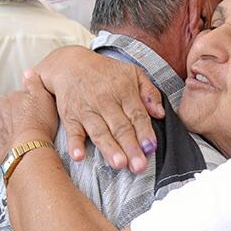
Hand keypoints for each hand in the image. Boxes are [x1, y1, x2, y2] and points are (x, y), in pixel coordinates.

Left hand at [0, 70, 58, 162]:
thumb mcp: (43, 96)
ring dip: (2, 125)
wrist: (31, 147)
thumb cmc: (39, 123)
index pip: (17, 94)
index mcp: (12, 100)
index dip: (26, 99)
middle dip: (11, 111)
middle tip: (24, 116)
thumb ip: (34, 82)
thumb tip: (28, 72)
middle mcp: (3, 114)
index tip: (33, 103)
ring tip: (12, 129)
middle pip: (4, 108)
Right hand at [34, 46, 164, 173]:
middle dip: (131, 147)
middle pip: (120, 127)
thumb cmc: (105, 72)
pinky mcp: (70, 116)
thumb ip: (149, 92)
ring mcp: (87, 110)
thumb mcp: (133, 73)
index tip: (151, 147)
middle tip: (139, 166)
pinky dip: (74, 144)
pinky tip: (78, 155)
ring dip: (109, 149)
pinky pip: (72, 132)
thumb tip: (161, 114)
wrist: (70, 64)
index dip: (144, 132)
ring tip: (119, 164)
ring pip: (100, 132)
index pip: (137, 115)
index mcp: (124, 91)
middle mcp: (105, 101)